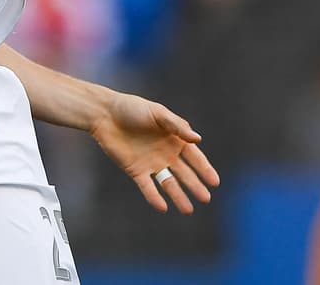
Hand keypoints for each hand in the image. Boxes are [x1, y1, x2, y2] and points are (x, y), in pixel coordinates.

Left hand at [91, 92, 219, 214]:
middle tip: (206, 199)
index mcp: (175, 140)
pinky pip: (147, 187)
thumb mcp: (158, 114)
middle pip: (184, 174)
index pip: (195, 158)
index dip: (205, 170)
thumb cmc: (132, 108)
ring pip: (168, 184)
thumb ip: (178, 127)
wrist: (104, 114)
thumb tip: (198, 139)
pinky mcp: (135, 170)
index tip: (215, 182)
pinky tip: (162, 207)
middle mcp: (166, 154)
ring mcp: (151, 164)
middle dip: (195, 186)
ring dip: (178, 196)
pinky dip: (154, 197)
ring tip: (188, 211)